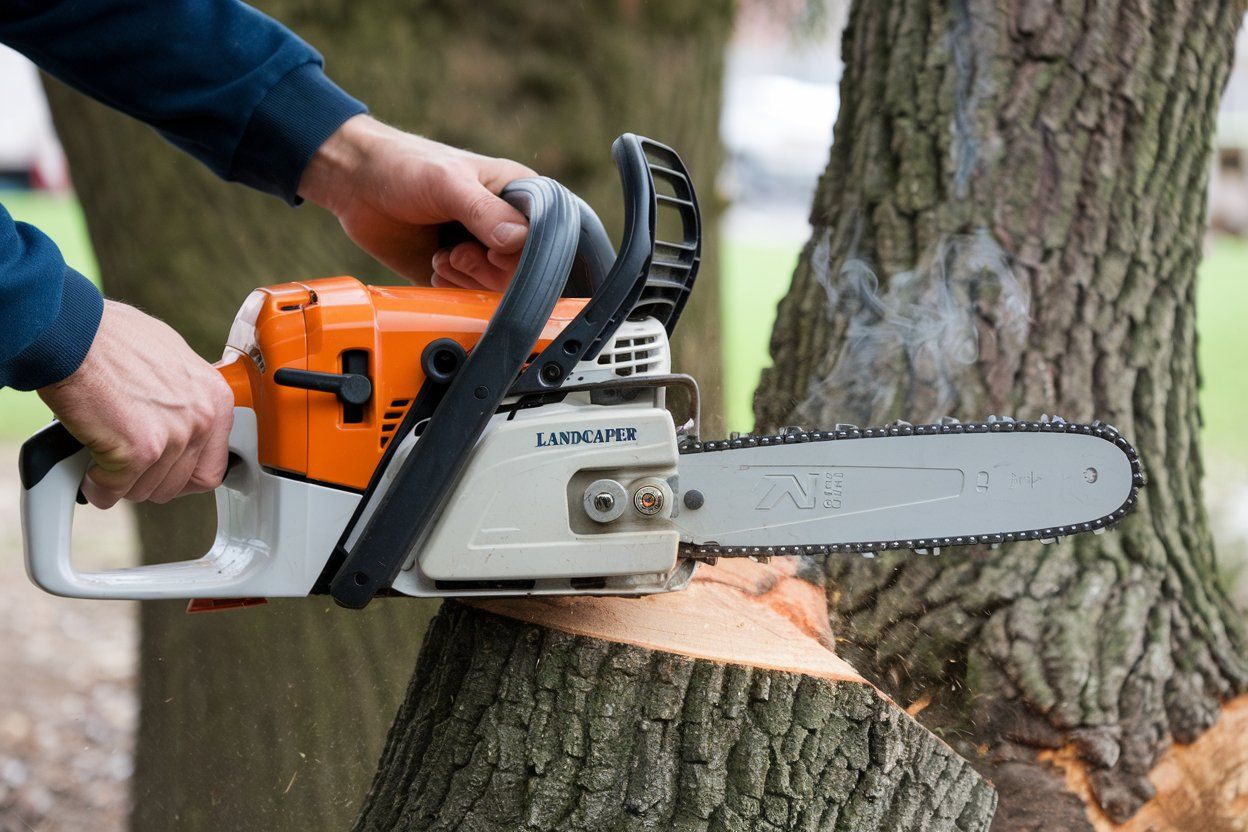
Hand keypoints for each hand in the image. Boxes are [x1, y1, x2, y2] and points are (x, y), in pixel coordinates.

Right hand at [38, 301, 234, 508]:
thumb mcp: (170, 359)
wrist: (74, 334)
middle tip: (125, 465)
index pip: (211, 466)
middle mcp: (202, 419)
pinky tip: (89, 469)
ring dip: (122, 482)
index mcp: (215, 398)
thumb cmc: (110, 339)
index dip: (180, 475)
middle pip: (179, 483)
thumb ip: (183, 396)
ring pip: (148, 489)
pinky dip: (98, 486)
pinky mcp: (140, 451)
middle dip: (147, 479)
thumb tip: (179, 418)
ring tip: (105, 458)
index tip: (161, 472)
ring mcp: (173, 436)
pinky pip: (115, 490)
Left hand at [299, 115, 537, 289]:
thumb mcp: (448, 183)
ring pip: (494, 288)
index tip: (490, 249)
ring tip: (441, 256)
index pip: (543, 239)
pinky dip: (450, 288)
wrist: (355, 183)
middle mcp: (505, 226)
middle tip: (458, 253)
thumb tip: (517, 240)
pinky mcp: (456, 271)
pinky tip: (434, 264)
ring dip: (465, 278)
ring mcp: (481, 250)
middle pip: (519, 272)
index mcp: (518, 196)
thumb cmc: (404, 166)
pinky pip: (467, 296)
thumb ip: (484, 211)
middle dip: (486, 269)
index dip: (519, 253)